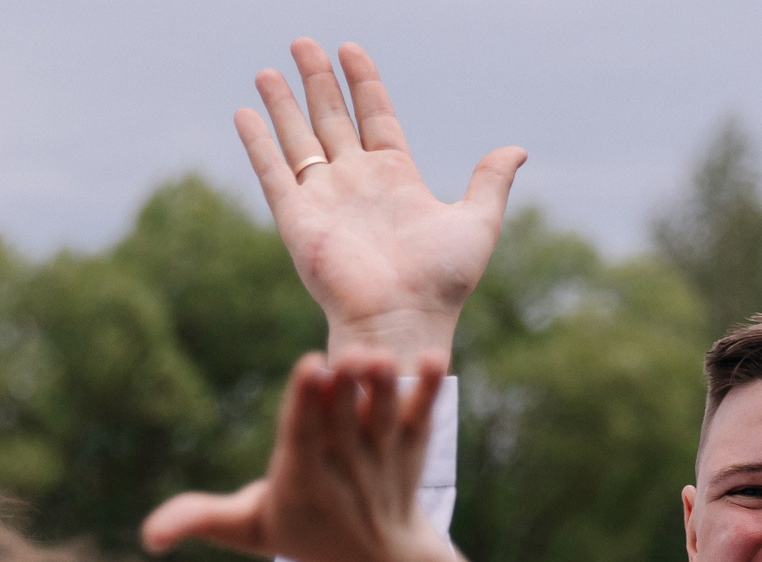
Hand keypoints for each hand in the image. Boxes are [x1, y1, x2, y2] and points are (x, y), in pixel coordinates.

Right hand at [144, 351, 445, 561]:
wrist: (379, 559)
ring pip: (381, 414)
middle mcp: (343, 461)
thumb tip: (147, 537)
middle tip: (345, 356)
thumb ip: (199, 520)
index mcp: (302, 472)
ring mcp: (380, 451)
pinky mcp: (411, 444)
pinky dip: (428, 391)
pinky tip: (434, 361)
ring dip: (382, 388)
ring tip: (381, 359)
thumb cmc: (302, 533)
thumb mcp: (247, 530)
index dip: (306, 401)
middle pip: (341, 416)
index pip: (302, 432)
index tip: (310, 368)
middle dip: (343, 388)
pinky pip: (421, 414)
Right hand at [239, 40, 525, 361]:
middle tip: (302, 41)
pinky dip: (258, 143)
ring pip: (298, 139)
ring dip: (283, 104)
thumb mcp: (478, 222)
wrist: (403, 319)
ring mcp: (325, 199)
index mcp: (396, 178)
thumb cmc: (442, 282)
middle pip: (332, 118)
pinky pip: (273, 173)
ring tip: (268, 70)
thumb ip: (490, 182)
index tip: (349, 49)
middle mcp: (356, 183)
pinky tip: (244, 112)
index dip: (363, 82)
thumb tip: (516, 149)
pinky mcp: (298, 220)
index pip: (375, 116)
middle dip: (317, 80)